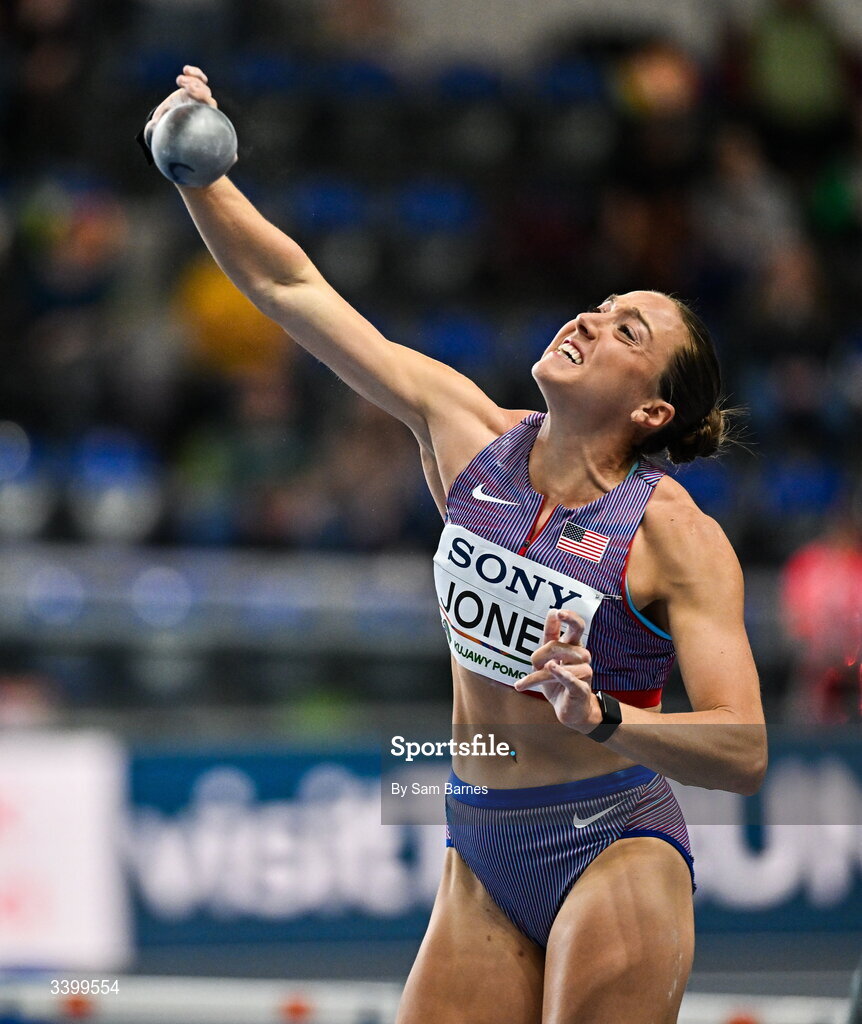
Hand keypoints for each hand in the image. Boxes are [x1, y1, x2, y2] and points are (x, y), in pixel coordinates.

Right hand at [144, 65, 220, 147]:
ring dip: (191, 80)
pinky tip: (186, 70)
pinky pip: (201, 78)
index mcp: (199, 116)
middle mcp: (203, 107)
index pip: (209, 106)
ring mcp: (201, 97)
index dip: (202, 96)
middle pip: (206, 94)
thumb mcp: (163, 125)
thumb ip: (159, 127)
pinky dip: (195, 73)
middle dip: (194, 87)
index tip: (187, 90)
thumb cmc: (166, 124)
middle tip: (180, 82)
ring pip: (202, 86)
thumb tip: (153, 127)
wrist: (169, 117)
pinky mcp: (197, 88)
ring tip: (179, 81)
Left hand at [514, 609, 601, 731]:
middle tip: (543, 643)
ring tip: (524, 683)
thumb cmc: (557, 684)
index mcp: (572, 647)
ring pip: (557, 663)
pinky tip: (551, 668)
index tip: (556, 612)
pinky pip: (570, 678)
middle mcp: (580, 655)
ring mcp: (584, 671)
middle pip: (574, 635)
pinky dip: (561, 673)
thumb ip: (546, 642)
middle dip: (560, 632)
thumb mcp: (545, 663)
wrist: (570, 711)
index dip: (568, 616)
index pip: (574, 626)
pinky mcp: (581, 688)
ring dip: (537, 675)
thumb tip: (551, 613)